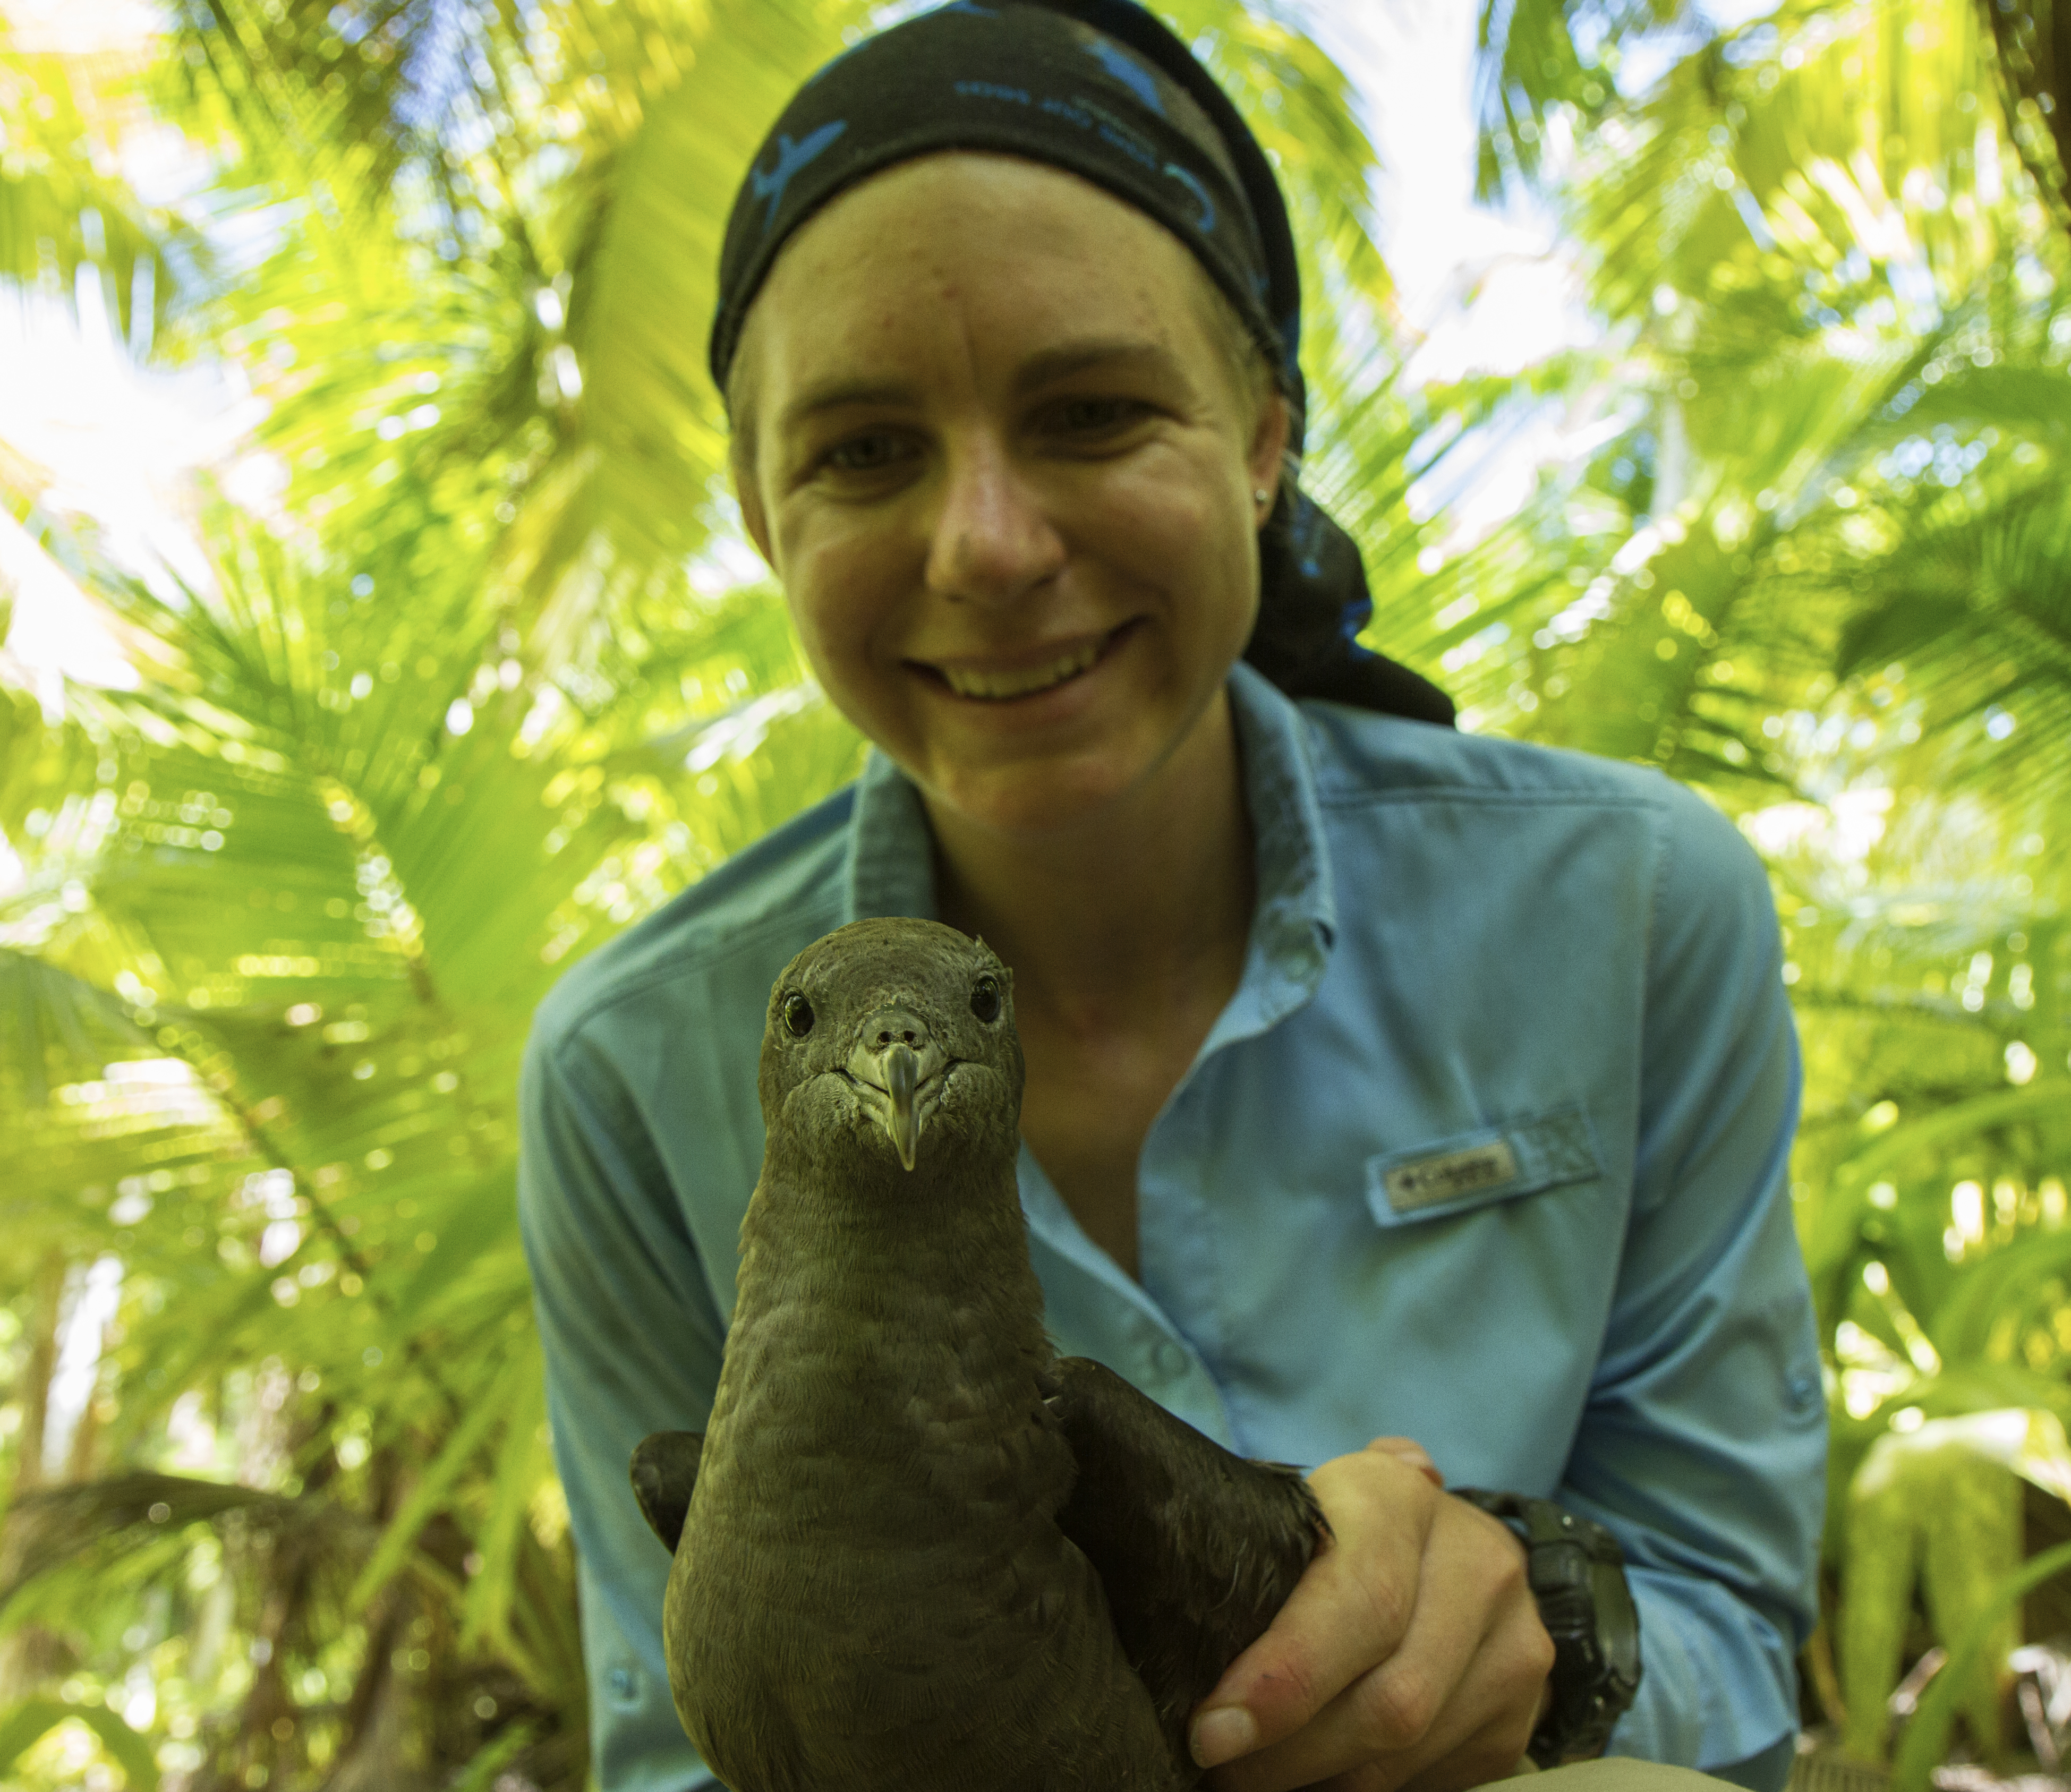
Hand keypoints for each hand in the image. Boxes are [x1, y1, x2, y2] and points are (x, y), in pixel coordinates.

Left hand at [1188, 1438, 1554, 1791]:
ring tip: (1250, 1776)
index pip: (1361, 1600)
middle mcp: (1477, 1563)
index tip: (1213, 1730)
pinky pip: (1432, 1778)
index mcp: (1402, 1498)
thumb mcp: (1299, 1518)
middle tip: (1219, 1767)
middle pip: (1389, 1698)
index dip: (1286, 1677)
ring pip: (1408, 1751)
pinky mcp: (1521, 1712)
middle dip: (1288, 1752)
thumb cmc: (1336, 1535)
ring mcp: (1514, 1643)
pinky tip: (1315, 1778)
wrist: (1449, 1550)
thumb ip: (1265, 1549)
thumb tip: (1181, 1589)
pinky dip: (1361, 1787)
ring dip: (1319, 1780)